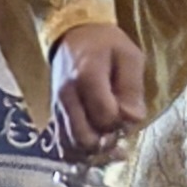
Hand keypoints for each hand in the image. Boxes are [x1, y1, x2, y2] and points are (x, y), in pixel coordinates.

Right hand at [51, 22, 147, 164]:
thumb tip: (132, 120)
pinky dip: (79, 152)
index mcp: (87, 77)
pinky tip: (95, 148)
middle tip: (119, 134)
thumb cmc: (106, 44)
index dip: (121, 123)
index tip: (129, 114)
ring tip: (110, 143)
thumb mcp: (129, 56)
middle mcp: (67, 96)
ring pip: (71, 146)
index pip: (105, 117)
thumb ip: (132, 89)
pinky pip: (61, 144)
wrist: (73, 33)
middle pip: (85, 138)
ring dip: (93, 152)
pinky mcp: (54, 114)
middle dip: (106, 144)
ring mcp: (57, 107)